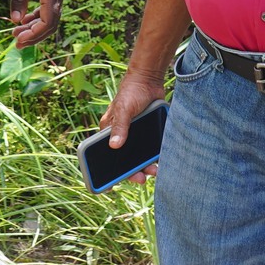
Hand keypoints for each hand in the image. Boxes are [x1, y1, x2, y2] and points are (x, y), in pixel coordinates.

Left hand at [7, 0, 63, 47]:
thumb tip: (16, 21)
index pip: (48, 22)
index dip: (34, 34)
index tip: (18, 39)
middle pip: (51, 24)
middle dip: (34, 36)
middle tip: (16, 44)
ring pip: (49, 18)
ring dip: (34, 28)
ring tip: (16, 34)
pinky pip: (47, 9)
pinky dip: (36, 17)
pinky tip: (22, 20)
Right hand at [98, 65, 168, 184]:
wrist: (150, 80)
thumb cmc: (131, 91)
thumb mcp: (124, 108)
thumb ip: (120, 127)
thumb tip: (114, 146)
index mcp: (108, 132)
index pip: (104, 155)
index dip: (106, 171)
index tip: (111, 185)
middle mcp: (120, 136)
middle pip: (123, 161)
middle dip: (131, 172)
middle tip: (142, 179)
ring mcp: (134, 136)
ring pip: (138, 158)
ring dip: (145, 167)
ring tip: (154, 171)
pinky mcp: (147, 134)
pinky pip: (149, 150)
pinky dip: (153, 158)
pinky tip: (159, 162)